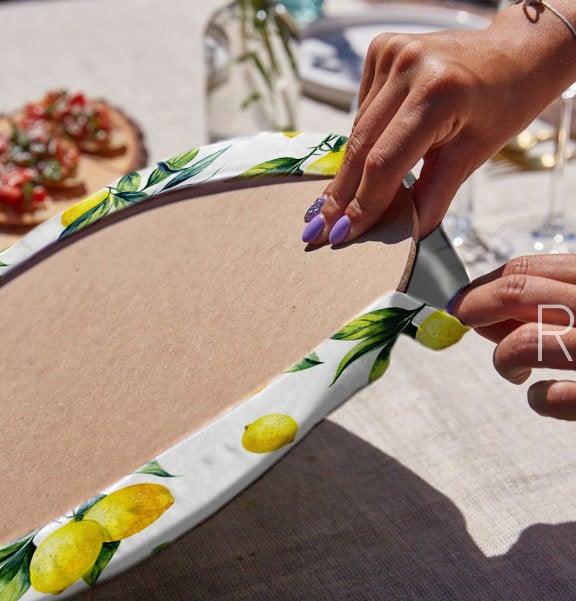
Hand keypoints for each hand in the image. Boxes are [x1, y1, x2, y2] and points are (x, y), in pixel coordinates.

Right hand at [301, 4, 575, 244]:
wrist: (515, 53)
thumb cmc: (502, 106)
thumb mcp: (473, 155)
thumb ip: (433, 196)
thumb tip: (402, 234)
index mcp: (437, 93)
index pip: (384, 163)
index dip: (362, 204)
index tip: (340, 234)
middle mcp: (408, 65)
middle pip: (361, 146)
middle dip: (341, 193)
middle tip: (318, 228)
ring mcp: (392, 52)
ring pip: (357, 130)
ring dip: (348, 170)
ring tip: (332, 204)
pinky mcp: (382, 48)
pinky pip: (362, 108)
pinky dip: (363, 138)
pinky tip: (368, 153)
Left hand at [450, 255, 575, 420]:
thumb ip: (545, 305)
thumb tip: (482, 314)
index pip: (527, 270)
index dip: (481, 286)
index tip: (460, 302)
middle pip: (516, 293)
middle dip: (474, 308)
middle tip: (461, 321)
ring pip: (524, 342)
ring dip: (506, 359)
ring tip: (516, 371)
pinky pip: (550, 397)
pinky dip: (541, 399)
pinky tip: (546, 397)